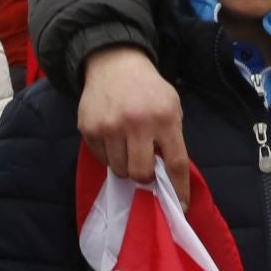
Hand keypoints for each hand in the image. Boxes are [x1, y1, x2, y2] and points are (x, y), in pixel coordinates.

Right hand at [79, 47, 190, 206]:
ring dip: (126, 165)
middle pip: (141, 173)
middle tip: (144, 165)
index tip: (181, 206)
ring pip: (119, 170)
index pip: (175, 163)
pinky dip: (110, 155)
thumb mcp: (171, 106)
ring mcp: (109, 126)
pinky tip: (113, 137)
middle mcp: (136, 122)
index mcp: (164, 118)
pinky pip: (102, 159)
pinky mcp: (89, 128)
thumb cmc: (149, 90)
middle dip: (145, 176)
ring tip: (128, 146)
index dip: (179, 189)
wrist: (115, 64)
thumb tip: (168, 178)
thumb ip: (171, 138)